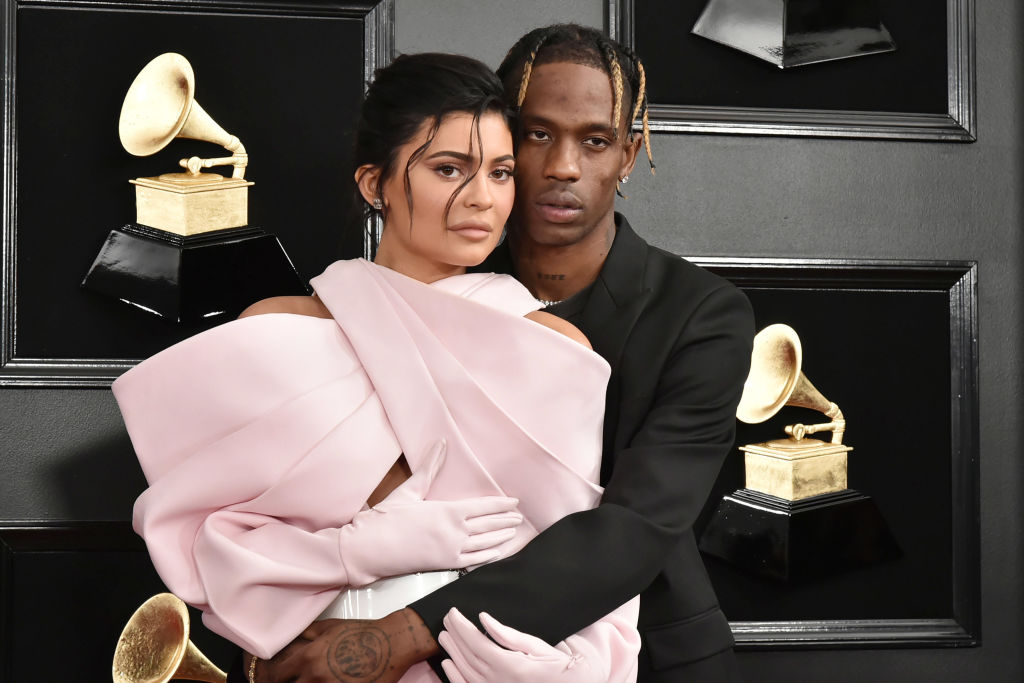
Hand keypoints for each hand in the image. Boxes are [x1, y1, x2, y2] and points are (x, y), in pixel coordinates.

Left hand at [254, 609, 437, 682]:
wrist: (391, 643)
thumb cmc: (361, 633)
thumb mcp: (329, 627)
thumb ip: (305, 635)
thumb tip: (287, 639)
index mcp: (309, 657)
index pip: (278, 676)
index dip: (275, 679)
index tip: (275, 680)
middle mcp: (316, 676)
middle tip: (294, 681)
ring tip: (313, 682)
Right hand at [340, 440, 522, 584]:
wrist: (371, 547)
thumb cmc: (388, 517)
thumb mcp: (411, 489)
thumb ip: (429, 466)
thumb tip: (441, 442)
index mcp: (448, 510)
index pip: (484, 506)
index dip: (502, 505)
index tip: (515, 503)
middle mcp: (455, 531)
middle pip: (489, 525)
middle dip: (506, 521)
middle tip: (519, 518)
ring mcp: (451, 549)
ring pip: (485, 543)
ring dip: (501, 537)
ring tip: (513, 533)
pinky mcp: (445, 565)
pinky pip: (474, 561)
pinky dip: (488, 556)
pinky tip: (497, 552)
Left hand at [438, 609, 605, 682]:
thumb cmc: (563, 667)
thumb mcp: (538, 646)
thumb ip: (508, 635)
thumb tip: (484, 620)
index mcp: (512, 667)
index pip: (477, 644)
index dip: (461, 628)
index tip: (453, 613)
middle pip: (469, 657)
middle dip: (454, 636)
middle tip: (446, 619)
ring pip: (467, 673)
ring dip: (453, 653)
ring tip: (444, 636)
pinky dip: (456, 677)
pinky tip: (448, 665)